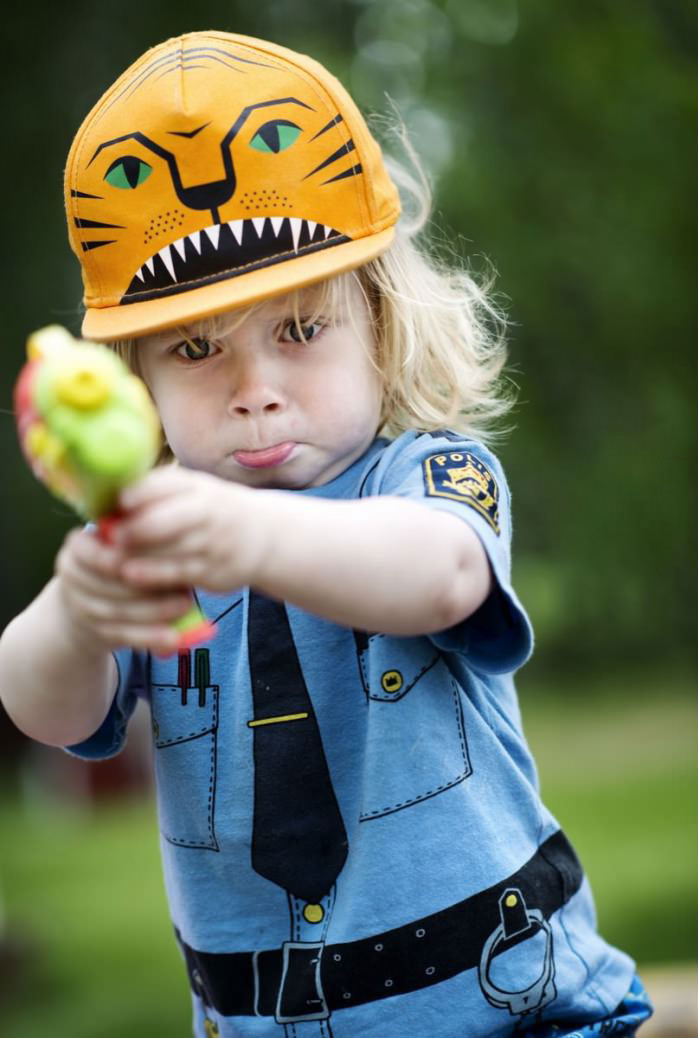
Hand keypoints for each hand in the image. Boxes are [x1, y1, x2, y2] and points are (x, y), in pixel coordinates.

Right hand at [55, 526, 193, 654]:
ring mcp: (80, 605)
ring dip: (154, 611)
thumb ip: (146, 543)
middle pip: (109, 583)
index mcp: (78, 546)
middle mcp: (72, 576)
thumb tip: (173, 542)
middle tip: (183, 587)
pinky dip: (149, 636)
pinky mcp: (94, 630)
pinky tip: (173, 638)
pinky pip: (122, 634)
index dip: (115, 558)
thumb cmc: (127, 559)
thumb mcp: (130, 545)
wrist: (96, 599)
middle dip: (147, 587)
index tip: (144, 561)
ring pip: (117, 610)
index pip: (89, 551)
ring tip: (186, 607)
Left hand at [113, 466, 263, 592]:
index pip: (166, 486)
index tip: (117, 502)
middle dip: (134, 529)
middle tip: (108, 535)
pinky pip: (179, 575)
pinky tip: (131, 575)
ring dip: (137, 556)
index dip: (139, 494)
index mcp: (200, 488)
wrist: (264, 537)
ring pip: (168, 552)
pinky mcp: (214, 572)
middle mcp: (209, 513)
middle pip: (165, 521)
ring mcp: (214, 544)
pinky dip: (152, 576)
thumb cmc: (214, 510)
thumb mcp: (194, 490)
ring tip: (110, 558)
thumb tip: (111, 500)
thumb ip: (158, 492)